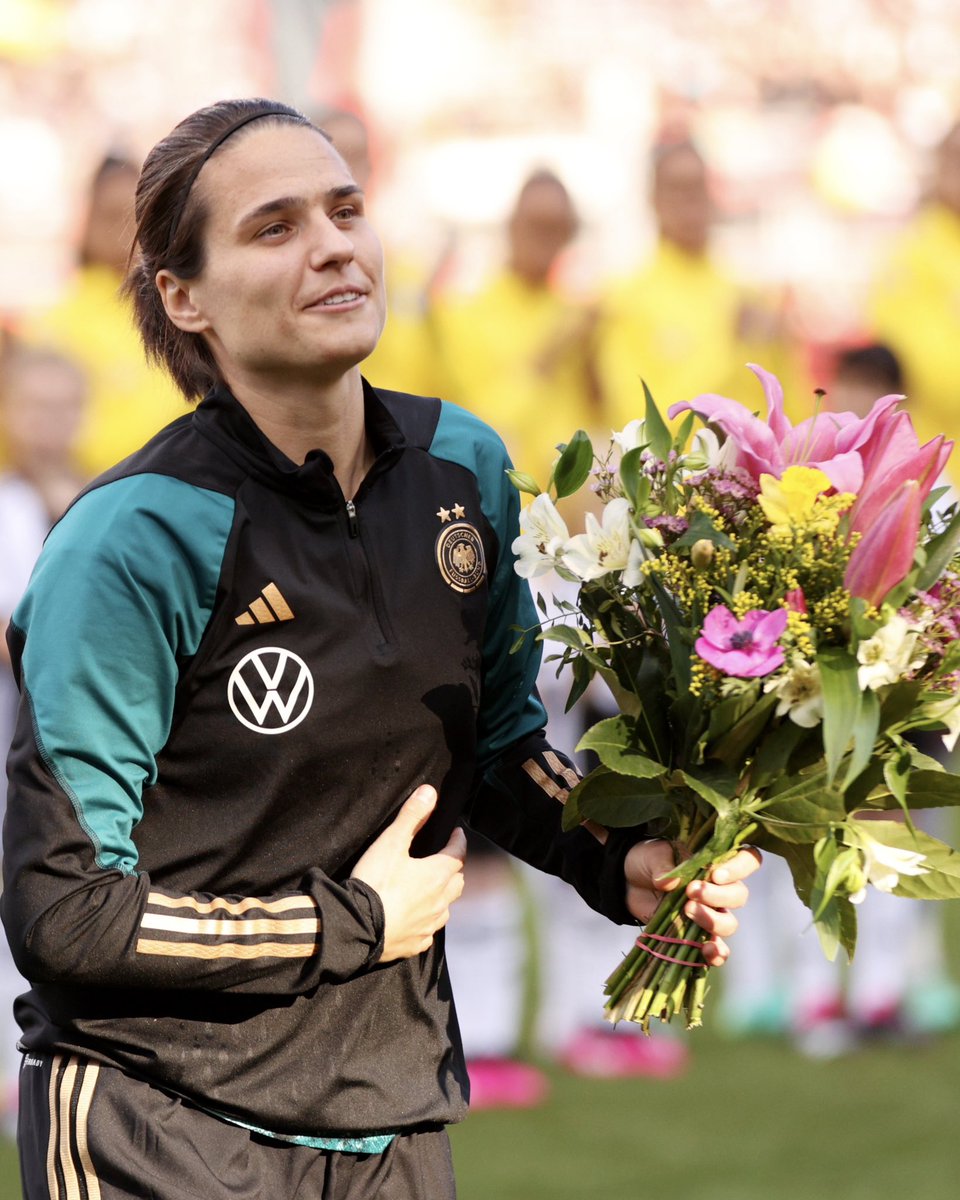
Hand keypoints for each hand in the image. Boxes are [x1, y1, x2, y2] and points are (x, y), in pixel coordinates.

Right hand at [351, 785, 466, 962]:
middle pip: (457, 882)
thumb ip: (412, 816)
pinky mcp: (415, 943)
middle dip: (454, 868)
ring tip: (432, 889)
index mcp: (437, 875)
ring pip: (445, 908)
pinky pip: (428, 932)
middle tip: (445, 858)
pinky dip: (426, 922)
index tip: (456, 832)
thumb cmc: (376, 882)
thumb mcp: (391, 842)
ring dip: (443, 896)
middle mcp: (440, 902)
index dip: (458, 840)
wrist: (357, 927)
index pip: (458, 853)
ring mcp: (429, 925)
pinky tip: (417, 919)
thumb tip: (430, 792)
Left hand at [624, 840, 760, 966]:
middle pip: (739, 895)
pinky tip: (706, 951)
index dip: (740, 868)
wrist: (627, 882)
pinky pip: (717, 949)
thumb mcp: (653, 856)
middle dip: (718, 896)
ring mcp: (710, 913)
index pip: (748, 860)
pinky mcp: (697, 935)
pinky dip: (716, 953)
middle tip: (691, 892)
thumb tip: (669, 883)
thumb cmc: (647, 862)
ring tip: (687, 912)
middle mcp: (719, 888)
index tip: (715, 874)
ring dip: (712, 921)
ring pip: (729, 923)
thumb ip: (663, 867)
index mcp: (715, 862)